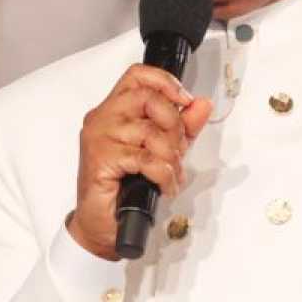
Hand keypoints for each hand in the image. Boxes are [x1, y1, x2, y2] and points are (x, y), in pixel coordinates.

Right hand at [67, 65, 212, 261]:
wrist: (102, 225)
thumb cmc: (125, 188)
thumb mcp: (163, 151)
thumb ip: (183, 126)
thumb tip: (202, 104)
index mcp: (114, 110)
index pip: (138, 75)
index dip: (165, 81)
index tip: (184, 100)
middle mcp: (103, 118)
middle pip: (148, 97)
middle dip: (174, 125)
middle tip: (178, 149)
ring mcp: (99, 137)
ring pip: (149, 131)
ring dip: (171, 157)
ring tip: (171, 173)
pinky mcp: (101, 159)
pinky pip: (146, 158)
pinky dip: (163, 174)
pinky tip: (164, 185)